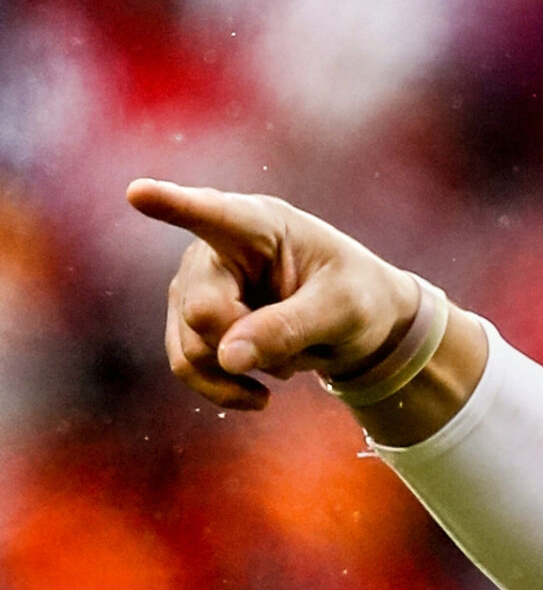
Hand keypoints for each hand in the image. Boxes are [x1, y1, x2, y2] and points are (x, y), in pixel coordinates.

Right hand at [126, 179, 419, 410]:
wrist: (354, 326)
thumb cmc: (356, 299)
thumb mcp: (341, 312)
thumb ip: (287, 328)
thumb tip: (225, 357)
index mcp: (260, 224)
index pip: (212, 213)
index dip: (173, 204)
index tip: (138, 193)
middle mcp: (213, 249)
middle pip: (203, 311)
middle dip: (249, 343)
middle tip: (297, 345)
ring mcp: (194, 285)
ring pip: (192, 345)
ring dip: (242, 369)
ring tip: (288, 361)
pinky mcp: (188, 321)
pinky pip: (185, 365)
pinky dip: (222, 389)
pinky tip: (259, 396)